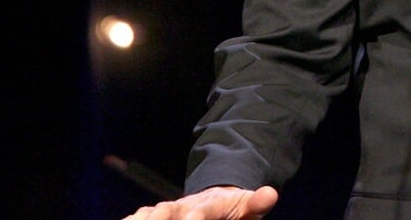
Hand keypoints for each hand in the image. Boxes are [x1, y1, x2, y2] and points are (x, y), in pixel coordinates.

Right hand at [123, 185, 278, 218]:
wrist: (218, 198)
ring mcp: (168, 209)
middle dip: (158, 219)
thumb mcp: (249, 207)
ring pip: (150, 213)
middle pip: (166, 211)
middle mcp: (185, 205)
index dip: (194, 219)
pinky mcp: (156, 215)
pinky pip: (139, 217)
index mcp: (210, 204)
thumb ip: (257, 203)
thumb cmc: (235, 209)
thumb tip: (271, 193)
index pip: (200, 212)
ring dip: (140, 219)